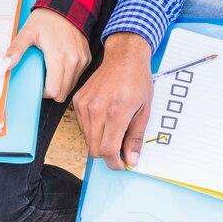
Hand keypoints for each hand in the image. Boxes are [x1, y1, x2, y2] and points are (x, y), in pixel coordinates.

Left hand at [5, 8, 90, 102]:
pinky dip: (68, 76)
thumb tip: (3, 67)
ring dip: (60, 84)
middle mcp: (74, 61)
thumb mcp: (27, 32)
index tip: (37, 84)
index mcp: (58, 57)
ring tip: (51, 70)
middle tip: (43, 78)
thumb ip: (15, 50)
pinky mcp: (87, 58)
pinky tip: (61, 65)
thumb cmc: (46, 19)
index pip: (54, 91)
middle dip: (52, 90)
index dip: (44, 92)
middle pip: (63, 93)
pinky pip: (77, 76)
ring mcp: (82, 60)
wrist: (67, 6)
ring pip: (71, 86)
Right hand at [73, 33, 152, 170]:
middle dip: (108, 154)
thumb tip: (131, 160)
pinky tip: (105, 117)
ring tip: (115, 128)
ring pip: (87, 139)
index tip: (122, 164)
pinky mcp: (78, 101)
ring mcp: (84, 104)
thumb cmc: (137, 81)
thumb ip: (135, 138)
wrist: (124, 57)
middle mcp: (97, 109)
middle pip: (95, 149)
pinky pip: (83, 126)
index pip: (107, 150)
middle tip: (121, 148)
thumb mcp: (144, 111)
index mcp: (116, 112)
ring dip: (100, 141)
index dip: (114, 163)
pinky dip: (93, 128)